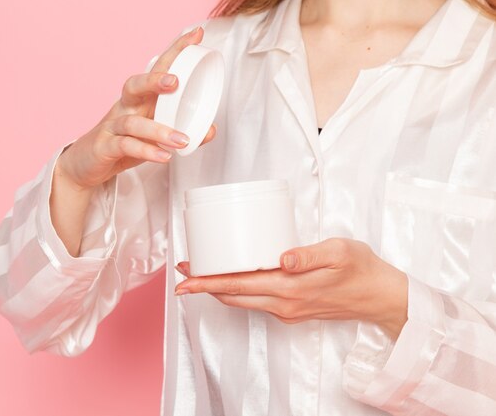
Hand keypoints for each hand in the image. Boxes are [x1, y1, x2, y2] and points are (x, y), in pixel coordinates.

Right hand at [56, 26, 216, 189]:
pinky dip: (146, 150)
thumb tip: (210, 130)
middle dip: (154, 80)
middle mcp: (125, 107)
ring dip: (159, 130)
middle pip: (135, 85)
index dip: (175, 52)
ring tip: (181, 140)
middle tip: (175, 82)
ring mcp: (112, 126)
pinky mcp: (105, 146)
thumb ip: (182, 132)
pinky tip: (163, 156)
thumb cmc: (123, 144)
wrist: (87, 165)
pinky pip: (125, 145)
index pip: (157, 69)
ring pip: (133, 122)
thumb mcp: (154, 137)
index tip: (195, 36)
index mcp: (139, 99)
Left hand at [174, 238, 408, 339]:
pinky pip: (256, 302)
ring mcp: (287, 311)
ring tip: (201, 273)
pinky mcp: (292, 310)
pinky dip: (238, 291)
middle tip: (182, 272)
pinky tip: (234, 277)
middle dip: (204, 286)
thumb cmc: (362, 270)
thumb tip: (281, 258)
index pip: (238, 286)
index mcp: (291, 288)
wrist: (381, 298)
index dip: (207, 282)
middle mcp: (284, 304)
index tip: (184, 278)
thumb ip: (308, 255)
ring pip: (243, 301)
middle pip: (233, 297)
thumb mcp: (339, 252)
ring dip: (219, 289)